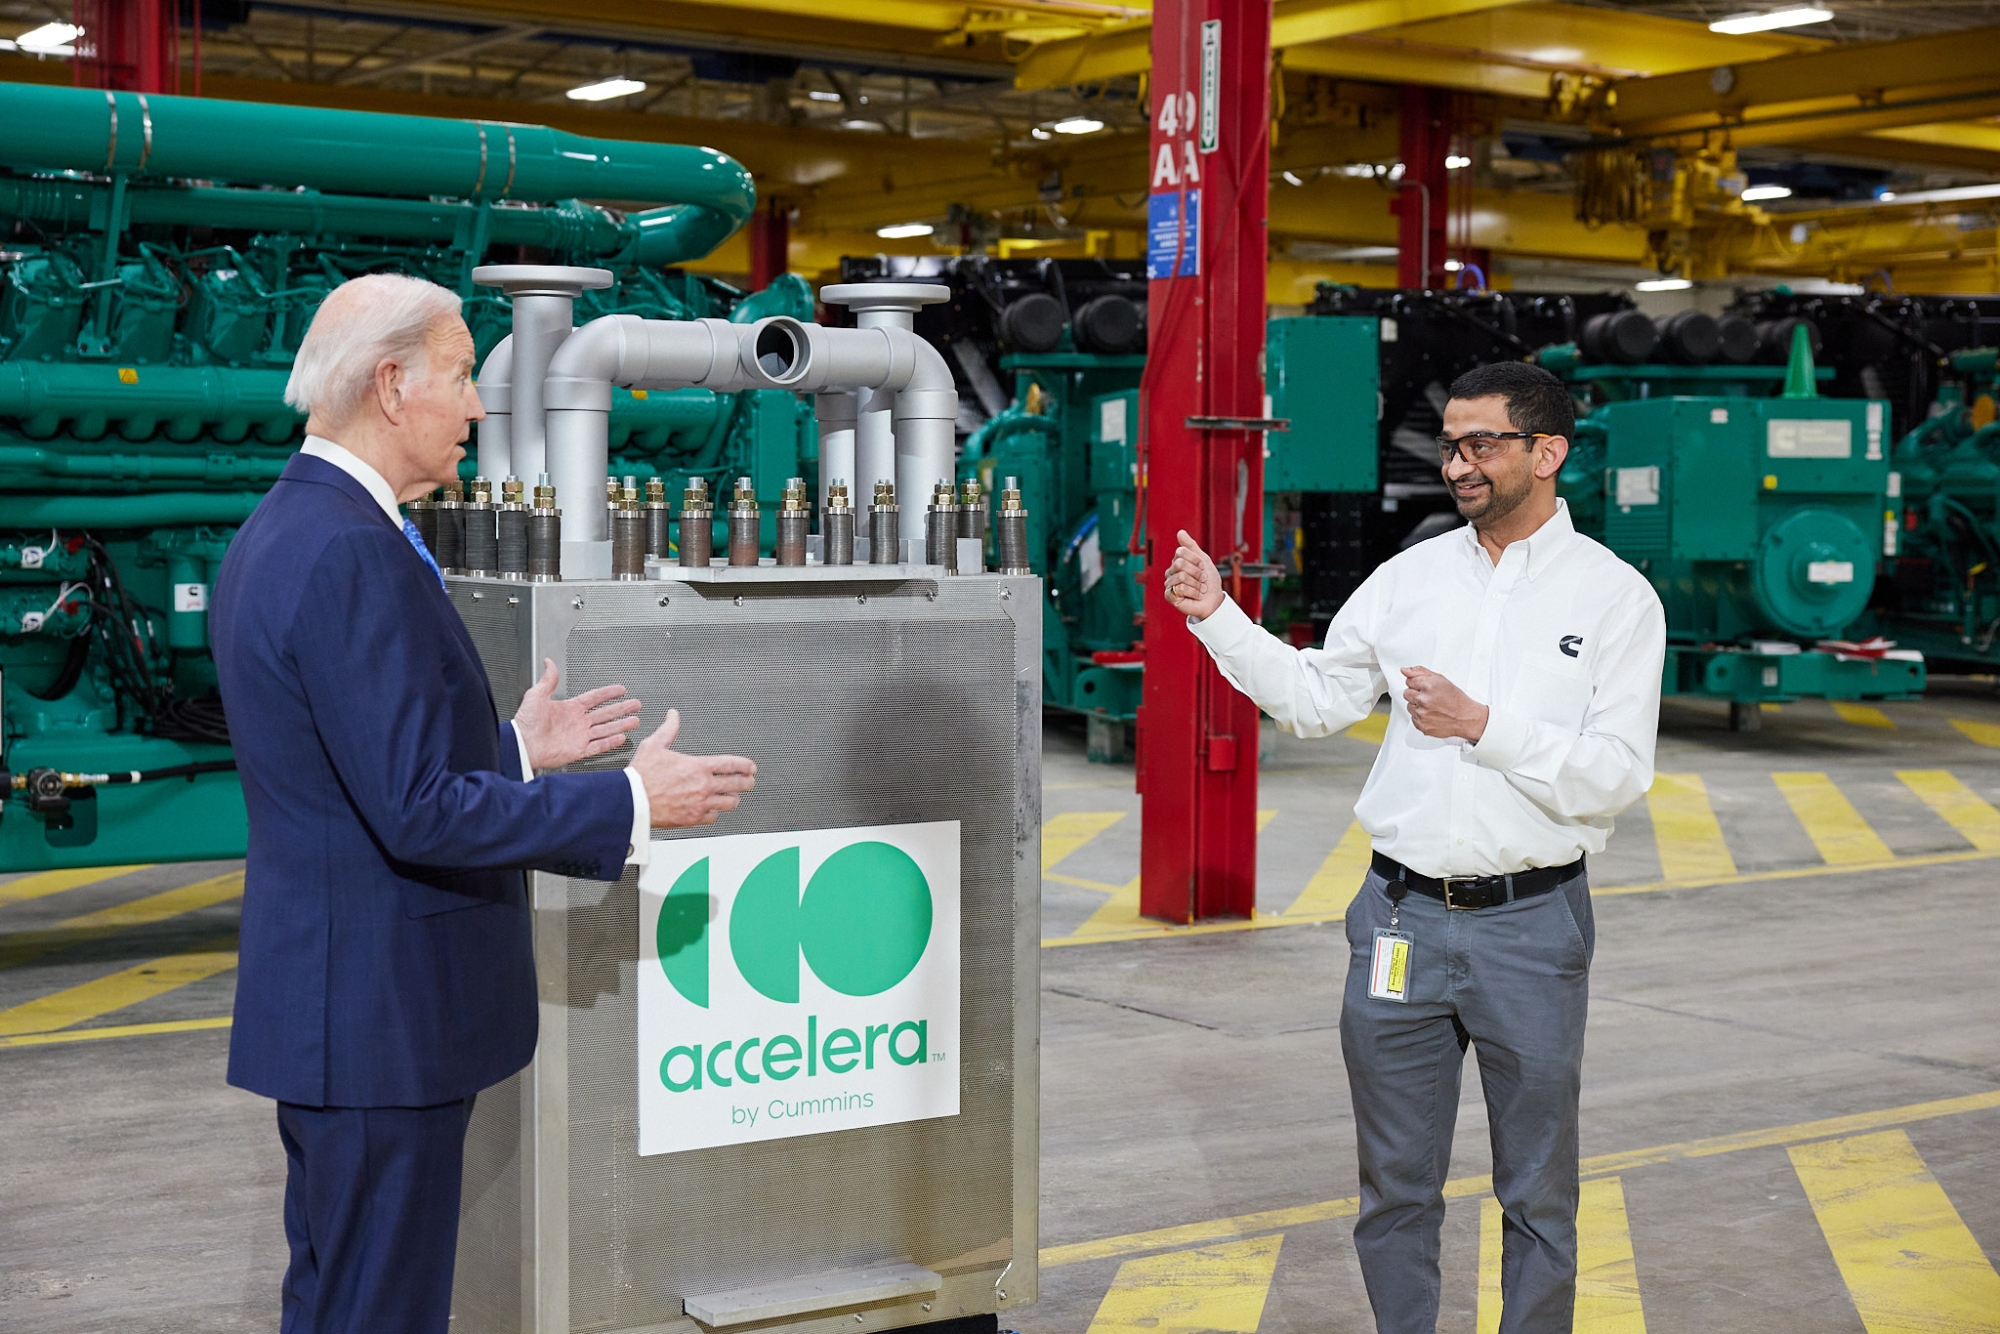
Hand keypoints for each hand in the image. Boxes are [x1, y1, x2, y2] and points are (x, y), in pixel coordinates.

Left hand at [512, 659, 641, 770]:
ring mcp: (579, 736)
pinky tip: (621, 738)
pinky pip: (598, 746)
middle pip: (606, 713)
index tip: (620, 689)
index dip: (608, 693)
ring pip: (606, 729)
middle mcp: (577, 722)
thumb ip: (548, 679)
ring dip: (621, 725)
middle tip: (635, 704)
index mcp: (569, 708)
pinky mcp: (578, 750)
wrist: (522, 744)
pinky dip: (610, 743)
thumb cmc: (526, 722)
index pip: (594, 698)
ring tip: (635, 720)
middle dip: (622, 708)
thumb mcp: (536, 694)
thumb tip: (549, 663)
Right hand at [630, 709, 757, 827]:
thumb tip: (673, 716)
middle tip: (749, 781)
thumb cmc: (641, 776)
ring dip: (733, 798)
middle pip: (738, 784)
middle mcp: (703, 786)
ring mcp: (700, 804)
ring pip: (730, 803)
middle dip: (747, 782)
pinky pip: (713, 817)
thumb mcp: (654, 745)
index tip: (750, 767)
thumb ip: (668, 729)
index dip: (746, 765)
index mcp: (698, 767)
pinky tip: (712, 809)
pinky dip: (714, 813)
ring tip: (733, 796)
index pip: (732, 764)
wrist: (631, 801)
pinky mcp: (693, 819)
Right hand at [1164, 529, 1226, 620]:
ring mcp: (1169, 584)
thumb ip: (1191, 546)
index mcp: (1177, 562)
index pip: (1181, 552)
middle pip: (1180, 564)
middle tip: (1203, 580)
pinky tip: (1196, 596)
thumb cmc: (1209, 581)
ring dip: (1197, 584)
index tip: (1203, 567)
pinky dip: (1193, 592)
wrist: (1214, 600)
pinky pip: (1179, 588)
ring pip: (1181, 576)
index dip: (1196, 559)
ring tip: (1201, 589)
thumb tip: (1180, 532)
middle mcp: (1171, 572)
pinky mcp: (1170, 596)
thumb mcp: (1203, 560)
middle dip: (1197, 572)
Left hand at [1402, 666, 1488, 741]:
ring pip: (1409, 706)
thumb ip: (1420, 672)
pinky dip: (1420, 717)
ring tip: (1432, 707)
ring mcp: (1422, 714)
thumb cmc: (1455, 699)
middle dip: (1416, 694)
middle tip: (1431, 698)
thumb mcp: (1440, 679)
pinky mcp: (1421, 725)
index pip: (1409, 681)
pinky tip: (1432, 715)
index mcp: (1428, 686)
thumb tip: (1404, 670)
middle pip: (1407, 693)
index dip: (1418, 684)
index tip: (1427, 688)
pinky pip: (1413, 718)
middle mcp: (1424, 700)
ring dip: (1417, 706)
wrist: (1465, 718)